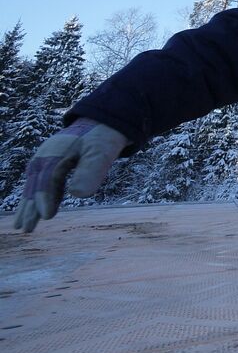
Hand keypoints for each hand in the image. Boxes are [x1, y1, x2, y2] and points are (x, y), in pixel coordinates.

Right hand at [14, 118, 127, 232]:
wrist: (101, 123)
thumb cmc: (102, 138)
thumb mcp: (101, 151)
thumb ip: (91, 170)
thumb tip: (78, 195)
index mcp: (55, 152)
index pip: (47, 179)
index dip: (45, 198)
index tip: (46, 217)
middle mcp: (45, 156)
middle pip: (35, 184)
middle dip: (30, 207)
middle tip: (25, 229)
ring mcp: (45, 160)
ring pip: (34, 185)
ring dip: (29, 205)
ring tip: (20, 226)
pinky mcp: (49, 165)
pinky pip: (41, 184)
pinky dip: (38, 198)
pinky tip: (37, 212)